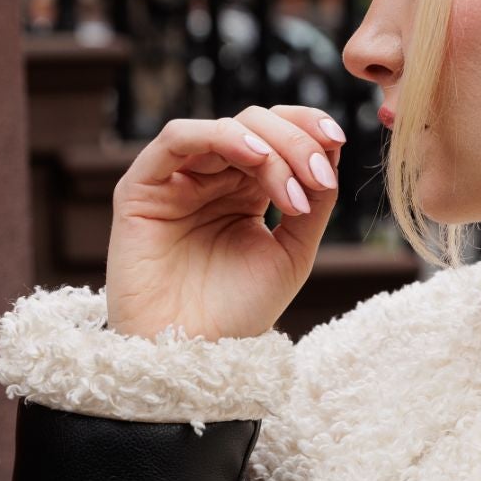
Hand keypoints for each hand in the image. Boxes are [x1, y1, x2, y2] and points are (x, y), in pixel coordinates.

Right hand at [105, 104, 346, 339]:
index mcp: (246, 190)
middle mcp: (211, 178)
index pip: (277, 136)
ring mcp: (176, 180)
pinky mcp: (141, 187)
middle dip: (296, 143)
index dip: (307, 127)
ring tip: (294, 183)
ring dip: (269, 144)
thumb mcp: (291, 253)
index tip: (339, 140)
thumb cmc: (239, 311)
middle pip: (256, 126)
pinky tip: (254, 156)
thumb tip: (329, 151)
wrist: (195, 354)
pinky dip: (219, 136)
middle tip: (319, 177)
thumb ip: (313, 204)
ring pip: (225, 128)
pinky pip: (176, 138)